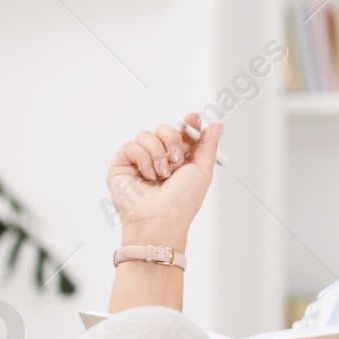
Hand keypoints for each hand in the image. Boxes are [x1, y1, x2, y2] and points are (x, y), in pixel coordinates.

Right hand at [106, 113, 222, 243]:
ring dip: (157, 153)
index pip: (181, 132)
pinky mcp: (121, 165)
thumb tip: (217, 125)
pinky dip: (142, 158)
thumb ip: (208, 145)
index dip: (188, 122)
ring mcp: (139, 162)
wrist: (160, 219)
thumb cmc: (182, 202)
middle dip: (172, 140)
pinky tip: (147, 175)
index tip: (192, 119)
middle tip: (176, 159)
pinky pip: (130, 145)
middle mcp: (159, 159)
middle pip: (164, 129)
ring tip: (161, 174)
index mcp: (179, 160)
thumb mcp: (202, 171)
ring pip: (146, 135)